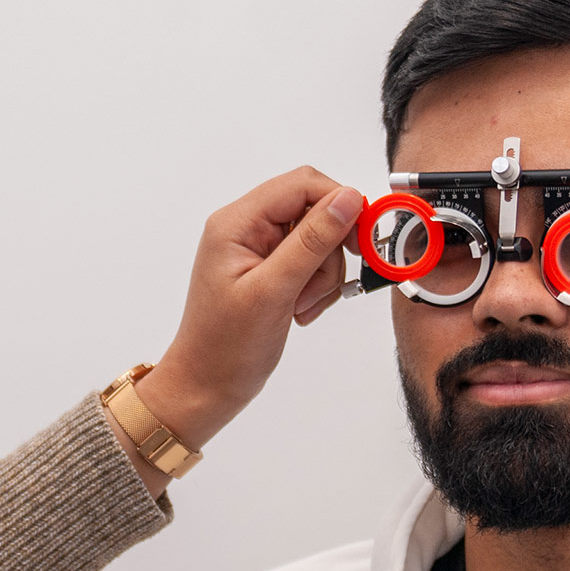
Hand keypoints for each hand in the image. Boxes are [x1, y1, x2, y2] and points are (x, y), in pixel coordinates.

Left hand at [121, 167, 360, 490]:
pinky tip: (300, 311)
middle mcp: (246, 228)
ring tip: (301, 306)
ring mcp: (259, 249)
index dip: (340, 205)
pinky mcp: (271, 270)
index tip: (363, 239)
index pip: (302, 184)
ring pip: (318, 239)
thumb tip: (348, 198)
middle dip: (330, 248)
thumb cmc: (225, 345)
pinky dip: (316, 286)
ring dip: (322, 274)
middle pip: (314, 210)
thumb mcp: (273, 290)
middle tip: (323, 285)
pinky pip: (311, 262)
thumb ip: (311, 241)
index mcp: (237, 223)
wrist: (207, 385)